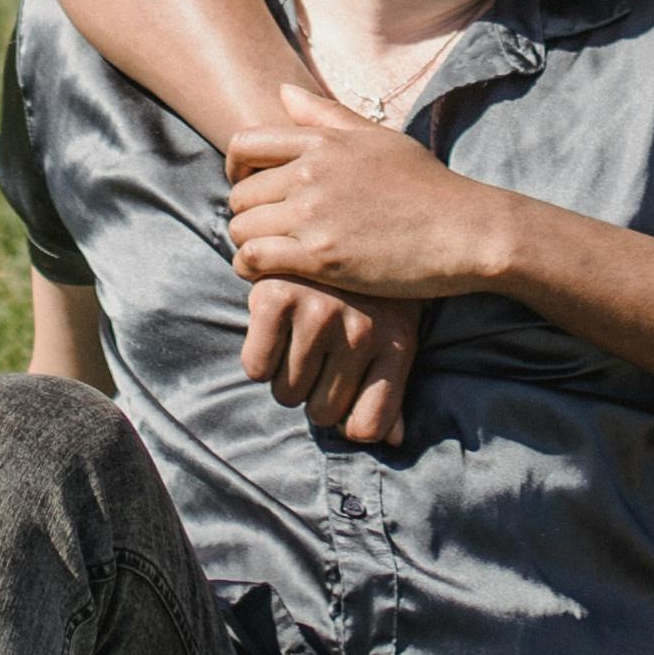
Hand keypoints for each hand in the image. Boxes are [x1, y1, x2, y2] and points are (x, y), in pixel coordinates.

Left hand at [224, 112, 495, 307]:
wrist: (465, 230)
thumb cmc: (426, 186)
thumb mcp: (379, 139)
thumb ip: (326, 116)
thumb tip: (282, 92)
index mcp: (323, 142)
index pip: (245, 144)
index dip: (235, 168)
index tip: (248, 188)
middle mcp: (311, 174)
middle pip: (240, 194)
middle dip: (244, 214)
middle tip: (263, 230)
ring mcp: (314, 215)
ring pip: (242, 229)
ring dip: (246, 244)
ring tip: (266, 254)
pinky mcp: (321, 257)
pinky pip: (255, 259)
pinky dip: (249, 269)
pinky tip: (265, 274)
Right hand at [240, 275, 421, 453]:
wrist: (347, 212)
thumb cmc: (375, 286)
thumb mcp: (398, 332)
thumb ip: (393, 391)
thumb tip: (394, 442)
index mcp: (395, 344)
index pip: (366, 427)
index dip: (352, 423)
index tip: (348, 403)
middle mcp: (359, 333)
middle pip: (322, 414)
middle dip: (316, 393)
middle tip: (320, 358)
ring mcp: (317, 313)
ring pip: (286, 393)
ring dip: (287, 377)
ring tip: (298, 340)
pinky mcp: (275, 297)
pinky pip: (255, 368)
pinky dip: (259, 357)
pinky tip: (274, 328)